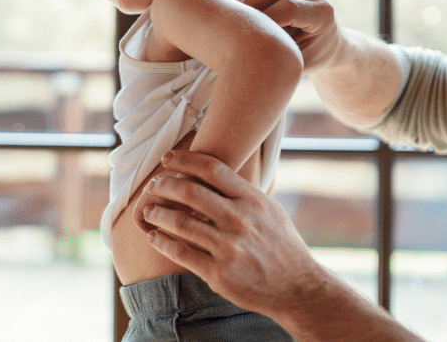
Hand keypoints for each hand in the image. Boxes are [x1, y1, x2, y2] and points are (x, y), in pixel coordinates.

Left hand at [140, 150, 327, 317]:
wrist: (298, 287)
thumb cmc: (282, 246)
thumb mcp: (270, 210)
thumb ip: (243, 193)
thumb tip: (215, 174)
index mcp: (252, 200)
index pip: (213, 169)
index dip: (185, 160)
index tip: (167, 159)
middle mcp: (239, 220)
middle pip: (191, 192)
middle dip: (164, 185)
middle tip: (152, 186)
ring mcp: (228, 247)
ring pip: (181, 222)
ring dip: (158, 214)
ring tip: (148, 211)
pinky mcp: (218, 273)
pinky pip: (181, 252)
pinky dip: (162, 242)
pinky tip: (154, 237)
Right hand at [243, 0, 340, 72]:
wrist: (328, 46)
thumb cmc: (311, 59)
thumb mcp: (298, 63)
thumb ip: (278, 53)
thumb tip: (249, 45)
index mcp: (323, 14)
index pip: (287, 8)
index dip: (263, 20)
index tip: (248, 37)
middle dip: (252, 3)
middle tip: (237, 25)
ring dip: (251, 2)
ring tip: (250, 25)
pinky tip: (258, 18)